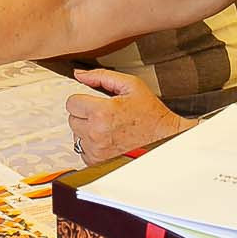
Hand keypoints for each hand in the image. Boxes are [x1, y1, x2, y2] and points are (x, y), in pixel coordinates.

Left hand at [66, 68, 190, 162]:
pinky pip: (83, 151)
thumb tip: (80, 74)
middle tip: (104, 114)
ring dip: (87, 131)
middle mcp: (96, 134)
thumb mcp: (131, 86)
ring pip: (76, 135)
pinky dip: (92, 146)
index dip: (83, 100)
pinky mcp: (98, 162)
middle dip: (85, 115)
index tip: (93, 103)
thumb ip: (102, 76)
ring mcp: (96, 150)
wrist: (165, 139)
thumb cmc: (151, 115)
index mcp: (102, 112)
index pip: (71, 103)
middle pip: (72, 119)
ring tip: (107, 128)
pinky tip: (108, 139)